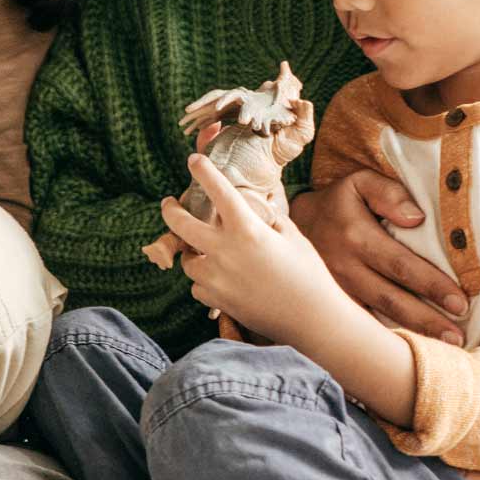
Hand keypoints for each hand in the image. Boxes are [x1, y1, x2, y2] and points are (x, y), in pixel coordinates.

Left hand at [162, 154, 351, 344]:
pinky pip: (198, 286)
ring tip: (202, 250)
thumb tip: (258, 209)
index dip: (203, 172)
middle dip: (170, 211)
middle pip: (180, 225)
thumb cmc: (308, 273)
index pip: (218, 192)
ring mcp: (217, 278)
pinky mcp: (216, 300)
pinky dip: (204, 280)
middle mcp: (225, 251)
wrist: (311, 318)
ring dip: (193, 252)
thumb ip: (269, 219)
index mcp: (247, 229)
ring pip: (188, 260)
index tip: (193, 161)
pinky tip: (219, 279)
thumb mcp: (292, 236)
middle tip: (168, 204)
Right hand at [291, 171, 468, 343]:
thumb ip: (389, 193)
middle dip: (427, 319)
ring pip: (378, 317)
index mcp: (357, 236)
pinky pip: (362, 324)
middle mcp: (345, 268)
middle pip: (392, 298)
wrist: (294, 224)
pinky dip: (386, 339)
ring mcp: (338, 290)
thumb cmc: (338, 203)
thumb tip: (417, 218)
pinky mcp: (333, 304)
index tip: (460, 302)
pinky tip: (410, 349)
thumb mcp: (359, 183)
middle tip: (458, 336)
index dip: (432, 284)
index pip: (401, 265)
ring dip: (412, 333)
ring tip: (444, 346)